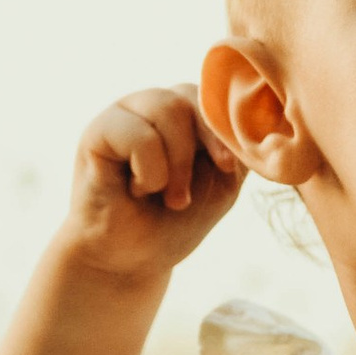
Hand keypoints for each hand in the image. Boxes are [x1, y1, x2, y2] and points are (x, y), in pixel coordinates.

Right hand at [65, 82, 244, 281]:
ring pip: (168, 107)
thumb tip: (257, 120)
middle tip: (190, 195)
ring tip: (168, 197)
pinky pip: (139, 134)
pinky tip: (136, 190)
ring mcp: (126, 112)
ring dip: (177, 164)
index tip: (227, 168)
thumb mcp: (222, 182)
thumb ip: (238, 146)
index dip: (227, 129)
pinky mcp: (98, 130)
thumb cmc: (175, 221)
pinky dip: (149, 172)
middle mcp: (156, 102)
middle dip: (203, 148)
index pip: (216, 94)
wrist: (131, 260)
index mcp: (188, 110)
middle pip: (194, 95)